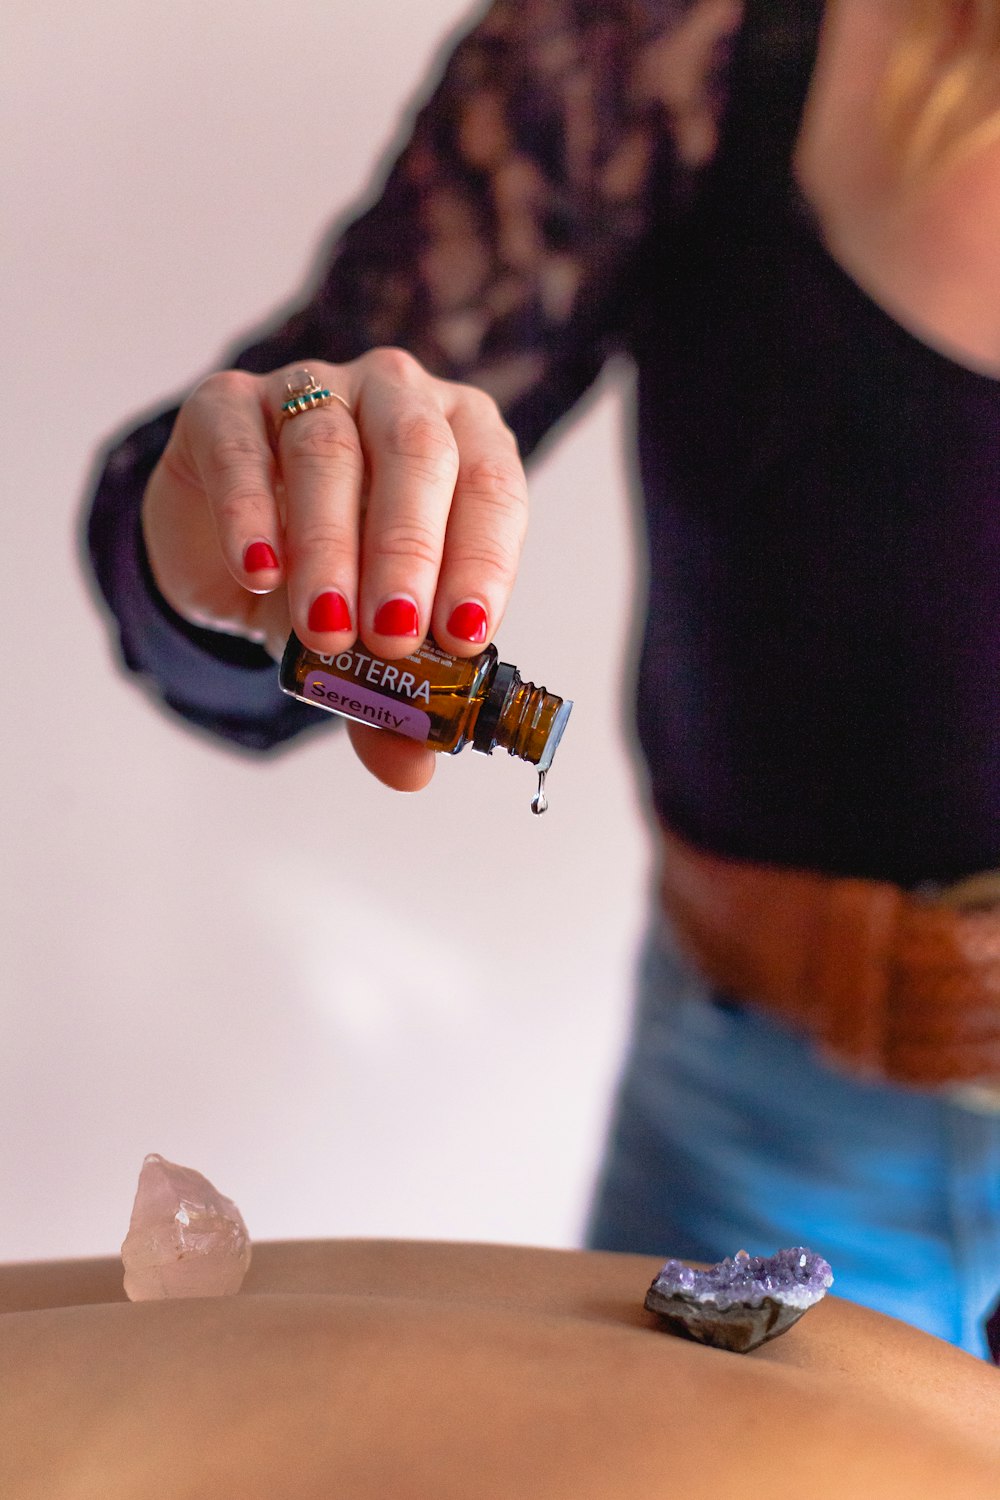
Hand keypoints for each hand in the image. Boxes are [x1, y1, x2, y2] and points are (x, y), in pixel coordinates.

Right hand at [141, 351, 528, 789]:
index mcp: (463, 442)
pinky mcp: (227, 403)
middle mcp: (397, 397)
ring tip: (326, 629)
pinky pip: (242, 447)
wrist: (232, 546)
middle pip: (416, 454)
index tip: (466, 636)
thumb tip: (412, 771)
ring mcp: (311, 388)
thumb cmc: (333, 578)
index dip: (484, 561)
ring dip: (331, 547)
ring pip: (330, 450)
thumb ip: (393, 700)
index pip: (493, 488)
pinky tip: (258, 574)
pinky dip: (251, 514)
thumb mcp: (370, 643)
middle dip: (408, 551)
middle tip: (392, 634)